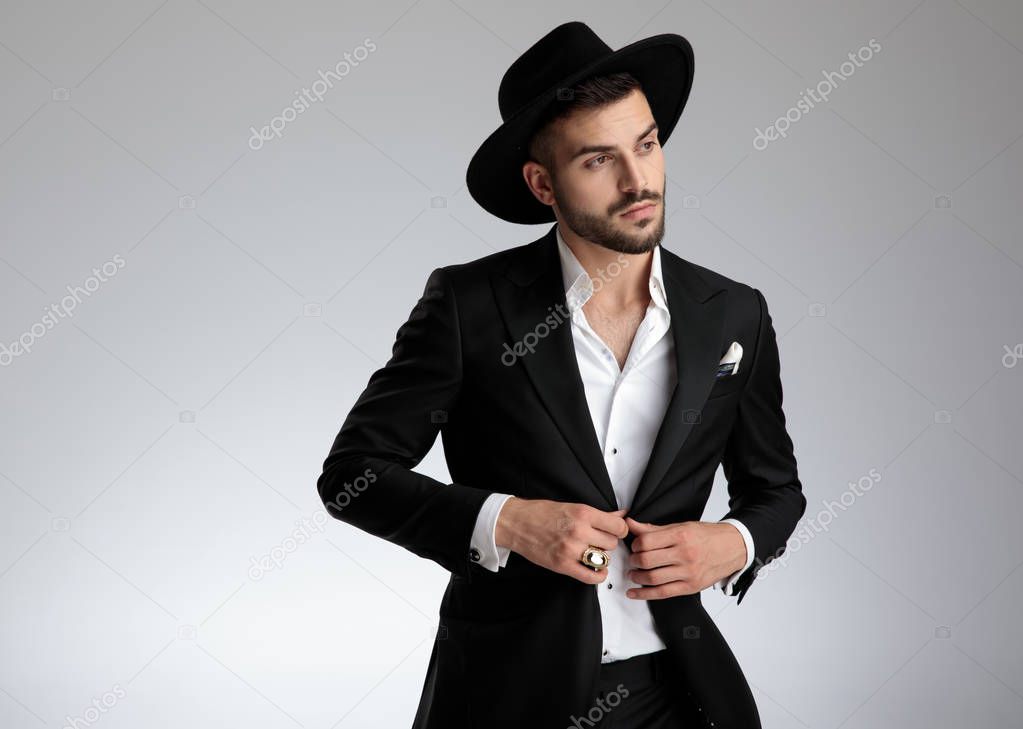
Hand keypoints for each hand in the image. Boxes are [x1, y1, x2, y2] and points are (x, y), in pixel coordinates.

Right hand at [495, 497, 627, 584]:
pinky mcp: (563, 565)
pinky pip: (591, 577)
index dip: (620, 530)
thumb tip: (622, 514)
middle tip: (599, 541)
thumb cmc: (542, 513)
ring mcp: (571, 549)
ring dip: (602, 558)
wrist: (516, 523)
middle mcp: (579, 531)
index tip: (616, 531)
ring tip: (593, 553)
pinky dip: (598, 576)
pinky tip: (597, 571)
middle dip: (608, 543)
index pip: (618, 526)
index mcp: (583, 513)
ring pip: (604, 559)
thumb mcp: (572, 507)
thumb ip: (599, 514)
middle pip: (612, 544)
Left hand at [624, 518, 746, 599]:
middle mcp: (685, 554)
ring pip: (653, 578)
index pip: (646, 542)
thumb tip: (631, 524)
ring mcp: (688, 572)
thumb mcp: (681, 526)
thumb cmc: (708, 536)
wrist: (733, 547)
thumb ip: (654, 529)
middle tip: (633, 560)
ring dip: (637, 577)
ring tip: (633, 573)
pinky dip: (645, 594)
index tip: (634, 546)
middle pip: (647, 560)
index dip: (635, 545)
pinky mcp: (691, 587)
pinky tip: (634, 592)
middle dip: (634, 561)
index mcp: (681, 536)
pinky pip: (663, 593)